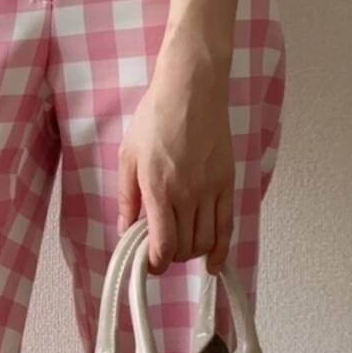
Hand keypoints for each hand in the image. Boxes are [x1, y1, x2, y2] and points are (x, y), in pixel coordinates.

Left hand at [116, 40, 234, 276]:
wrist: (192, 89)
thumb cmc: (155, 116)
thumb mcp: (128, 155)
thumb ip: (126, 197)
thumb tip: (124, 229)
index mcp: (157, 188)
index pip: (162, 244)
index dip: (155, 264)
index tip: (149, 263)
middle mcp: (187, 194)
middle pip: (184, 247)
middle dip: (171, 257)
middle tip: (161, 249)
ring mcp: (210, 190)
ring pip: (206, 241)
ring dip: (192, 253)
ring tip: (181, 246)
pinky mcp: (227, 182)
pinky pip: (227, 225)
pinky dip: (221, 248)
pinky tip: (214, 261)